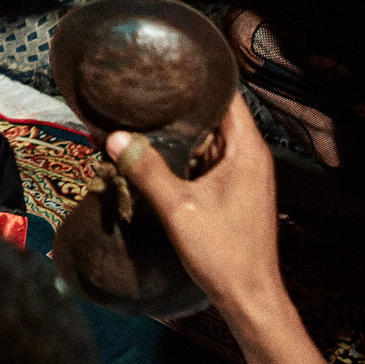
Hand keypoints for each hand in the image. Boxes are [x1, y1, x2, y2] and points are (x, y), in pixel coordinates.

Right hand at [102, 95, 289, 319]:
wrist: (249, 297)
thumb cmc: (224, 252)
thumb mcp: (178, 208)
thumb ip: (146, 169)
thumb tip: (114, 138)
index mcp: (247, 149)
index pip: (226, 95)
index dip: (198, 77)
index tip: (165, 66)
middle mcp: (250, 155)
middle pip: (214, 115)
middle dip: (179, 107)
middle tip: (141, 93)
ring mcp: (243, 175)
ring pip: (208, 140)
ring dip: (180, 135)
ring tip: (141, 119)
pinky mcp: (234, 191)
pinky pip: (207, 161)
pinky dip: (185, 157)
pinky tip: (155, 157)